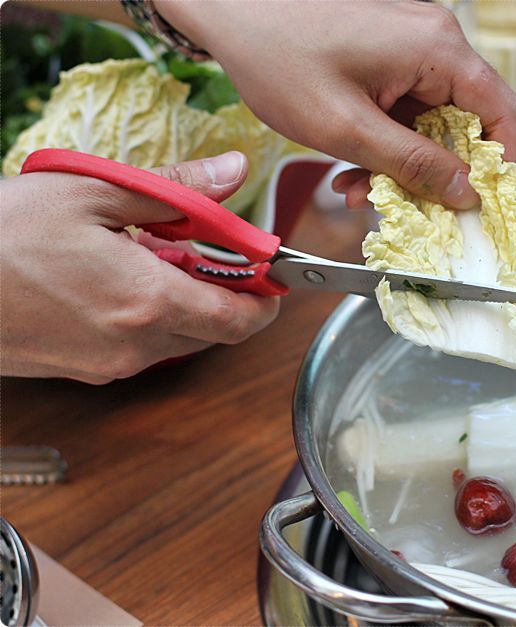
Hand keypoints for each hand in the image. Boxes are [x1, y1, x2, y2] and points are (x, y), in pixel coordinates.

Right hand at [0, 152, 279, 383]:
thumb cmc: (2, 236)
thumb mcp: (93, 192)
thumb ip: (175, 190)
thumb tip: (233, 172)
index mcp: (151, 301)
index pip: (243, 320)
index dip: (267, 298)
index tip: (272, 273)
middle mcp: (139, 344)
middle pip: (215, 330)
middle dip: (221, 291)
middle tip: (199, 246)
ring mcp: (110, 364)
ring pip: (178, 338)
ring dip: (182, 301)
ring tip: (146, 255)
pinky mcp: (85, 370)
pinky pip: (140, 346)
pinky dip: (148, 315)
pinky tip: (114, 278)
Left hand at [157, 0, 515, 209]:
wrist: (228, 12)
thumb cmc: (278, 57)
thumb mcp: (348, 129)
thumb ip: (413, 165)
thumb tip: (466, 193)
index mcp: (436, 50)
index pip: (503, 113)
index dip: (503, 167)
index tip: (487, 207)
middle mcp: (433, 42)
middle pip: (467, 123)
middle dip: (439, 174)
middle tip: (410, 209)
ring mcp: (411, 47)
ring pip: (432, 123)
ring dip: (405, 164)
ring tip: (360, 190)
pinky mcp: (389, 56)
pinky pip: (406, 111)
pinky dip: (387, 144)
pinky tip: (354, 167)